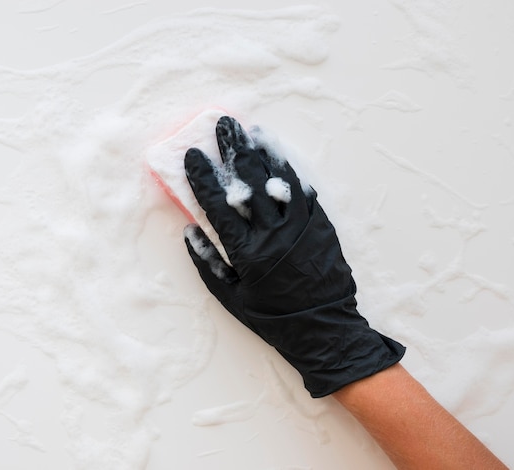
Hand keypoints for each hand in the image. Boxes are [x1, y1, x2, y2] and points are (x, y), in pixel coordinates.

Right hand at [183, 116, 404, 396]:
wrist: (324, 329)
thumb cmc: (272, 317)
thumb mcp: (231, 297)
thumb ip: (207, 263)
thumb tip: (189, 230)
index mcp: (246, 252)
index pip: (218, 205)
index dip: (203, 176)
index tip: (193, 154)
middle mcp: (273, 234)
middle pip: (249, 183)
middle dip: (233, 150)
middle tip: (223, 125)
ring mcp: (300, 227)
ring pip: (278, 180)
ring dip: (262, 152)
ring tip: (250, 131)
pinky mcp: (321, 226)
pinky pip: (303, 192)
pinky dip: (289, 171)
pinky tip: (279, 156)